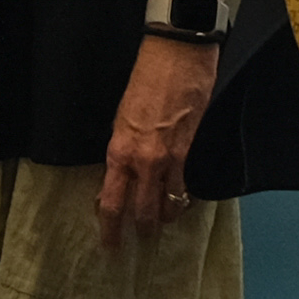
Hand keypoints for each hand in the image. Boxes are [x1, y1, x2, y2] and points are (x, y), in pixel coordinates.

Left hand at [96, 36, 216, 248]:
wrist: (177, 53)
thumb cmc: (146, 78)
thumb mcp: (122, 115)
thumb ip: (122, 148)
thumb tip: (121, 175)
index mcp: (118, 151)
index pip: (111, 201)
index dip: (110, 228)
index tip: (110, 245)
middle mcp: (142, 160)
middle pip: (140, 211)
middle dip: (139, 231)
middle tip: (138, 244)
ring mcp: (168, 158)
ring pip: (166, 204)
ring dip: (164, 218)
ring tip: (162, 225)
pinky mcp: (189, 150)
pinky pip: (184, 185)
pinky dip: (182, 198)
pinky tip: (182, 202)